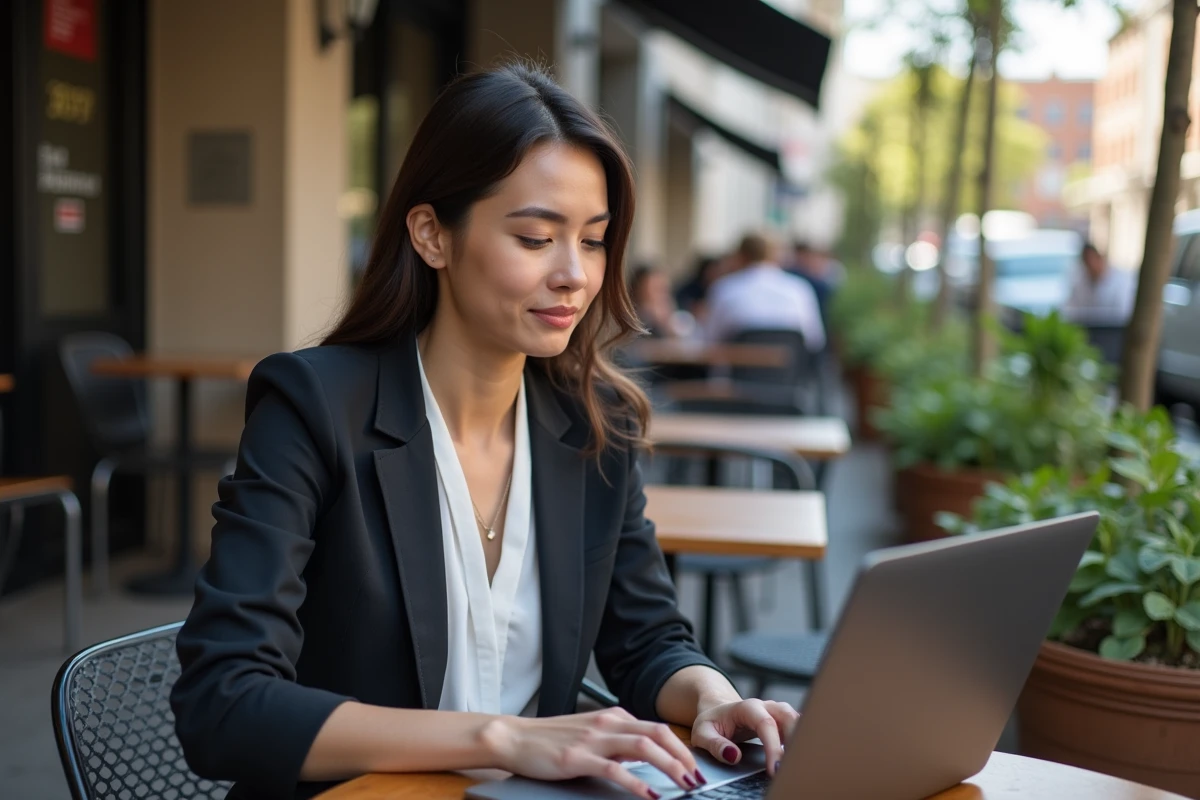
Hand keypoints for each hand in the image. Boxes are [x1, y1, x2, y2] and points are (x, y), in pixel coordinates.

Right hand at [483, 707, 708, 798]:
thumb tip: (647, 754)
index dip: (681, 748)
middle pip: (657, 734)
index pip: (656, 728)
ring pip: (643, 747)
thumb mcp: (590, 732)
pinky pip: (615, 769)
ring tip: (685, 785)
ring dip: (670, 766)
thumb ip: (617, 739)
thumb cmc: (551, 739)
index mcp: (612, 716)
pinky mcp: (578, 757)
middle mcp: (607, 723)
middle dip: (683, 756)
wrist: (515, 737)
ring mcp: (593, 739)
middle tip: (697, 777)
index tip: (694, 767)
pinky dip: (636, 782)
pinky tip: (650, 794)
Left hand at [691, 699, 799, 778]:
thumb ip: (715, 744)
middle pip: (788, 717)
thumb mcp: (702, 733)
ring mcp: (776, 712)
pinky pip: (798, 726)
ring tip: (798, 763)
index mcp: (746, 707)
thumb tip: (734, 756)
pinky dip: (801, 740)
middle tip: (790, 768)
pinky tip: (799, 756)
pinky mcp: (782, 720)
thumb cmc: (711, 722)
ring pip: (797, 720)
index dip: (773, 747)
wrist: (717, 711)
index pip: (765, 724)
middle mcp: (765, 706)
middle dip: (794, 741)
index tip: (774, 769)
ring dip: (801, 740)